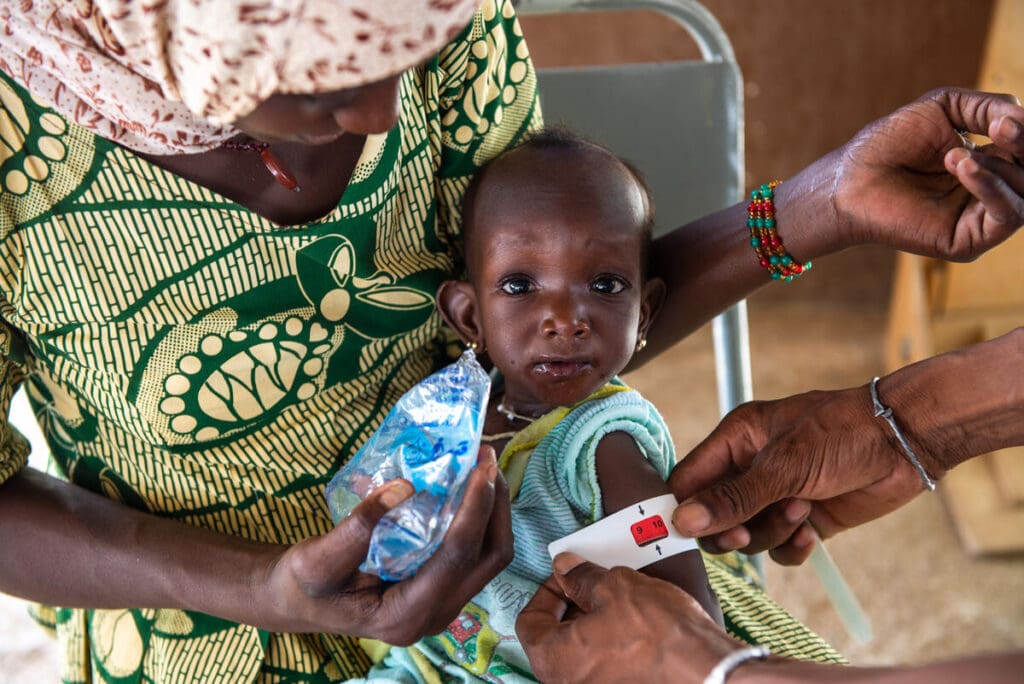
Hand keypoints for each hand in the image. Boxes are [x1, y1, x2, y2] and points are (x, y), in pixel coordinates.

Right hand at [254, 446, 512, 643]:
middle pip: (489, 558)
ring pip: (489, 557)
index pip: (457, 557)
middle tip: (486, 458)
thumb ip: (358, 527)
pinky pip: (474, 554)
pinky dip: (478, 519)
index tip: (481, 467)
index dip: (475, 509)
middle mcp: (434, 615)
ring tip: (482, 467)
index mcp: (405, 613)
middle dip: (496, 505)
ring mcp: (442, 604)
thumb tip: (403, 486)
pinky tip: (467, 488)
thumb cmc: (304, 584)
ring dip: (493, 510)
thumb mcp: (317, 557)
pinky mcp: (441, 589)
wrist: (298, 603)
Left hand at [517, 554, 739, 683]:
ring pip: (582, 655)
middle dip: (572, 607)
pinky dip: (612, 646)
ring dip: (594, 626)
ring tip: (620, 602)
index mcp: (554, 661)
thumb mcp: (616, 588)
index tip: (568, 576)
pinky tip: (636, 628)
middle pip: (555, 640)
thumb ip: (582, 577)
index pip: (530, 622)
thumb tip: (565, 568)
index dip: (547, 592)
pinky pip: (605, 668)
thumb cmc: (660, 634)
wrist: (709, 671)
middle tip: (595, 584)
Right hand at [669, 386, 931, 564]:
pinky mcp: (804, 519)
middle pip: (713, 516)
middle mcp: (750, 469)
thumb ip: (733, 498)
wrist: (905, 441)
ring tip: (802, 511)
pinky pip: (780, 548)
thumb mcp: (784, 465)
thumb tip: (683, 521)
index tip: (686, 531)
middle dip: (729, 529)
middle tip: (744, 533)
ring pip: (748, 536)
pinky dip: (793, 547)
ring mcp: (776, 496)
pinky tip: (812, 532)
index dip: (683, 508)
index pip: (688, 481)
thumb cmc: (843, 433)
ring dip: (771, 532)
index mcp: (735, 441)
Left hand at [833, 87, 1023, 260]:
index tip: (1004, 120)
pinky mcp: (969, 242)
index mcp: (991, 163)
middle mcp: (991, 192)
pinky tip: (963, 166)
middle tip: (998, 129)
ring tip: (955, 155)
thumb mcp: (944, 109)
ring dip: (1001, 166)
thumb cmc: (888, 145)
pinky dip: (992, 187)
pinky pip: (1007, 216)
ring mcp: (982, 219)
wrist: (850, 179)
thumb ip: (989, 107)